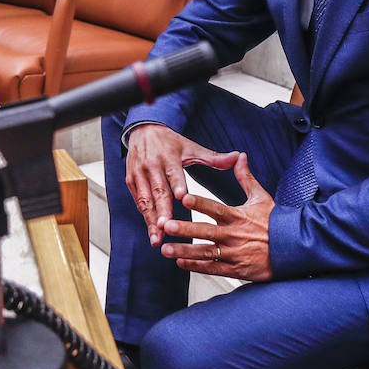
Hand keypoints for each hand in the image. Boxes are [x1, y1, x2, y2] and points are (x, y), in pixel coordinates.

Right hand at [125, 123, 239, 245]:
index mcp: (169, 157)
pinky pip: (138, 201)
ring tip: (157, 239)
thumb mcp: (191, 148)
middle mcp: (152, 165)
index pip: (174, 172)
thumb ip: (213, 158)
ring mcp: (139, 174)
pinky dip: (145, 217)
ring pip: (144, 200)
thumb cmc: (170, 143)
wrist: (143, 130)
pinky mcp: (131, 181)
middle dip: (161, 210)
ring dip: (150, 220)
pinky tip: (152, 233)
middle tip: (165, 227)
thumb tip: (238, 157)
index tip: (182, 197)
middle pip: (157, 190)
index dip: (177, 184)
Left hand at [159, 153, 274, 281]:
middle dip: (185, 229)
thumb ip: (245, 178)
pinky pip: (213, 269)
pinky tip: (180, 263)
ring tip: (166, 249)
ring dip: (185, 252)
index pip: (215, 208)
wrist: (292, 250)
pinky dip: (196, 267)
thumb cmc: (275, 222)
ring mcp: (234, 254)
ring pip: (205, 253)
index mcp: (238, 216)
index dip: (200, 203)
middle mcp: (233, 235)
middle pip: (205, 232)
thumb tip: (240, 155)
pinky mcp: (236, 269)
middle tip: (167, 226)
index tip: (184, 198)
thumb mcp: (261, 197)